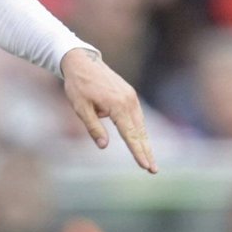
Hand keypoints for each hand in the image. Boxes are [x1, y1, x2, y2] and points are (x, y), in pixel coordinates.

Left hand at [61, 47, 156, 172]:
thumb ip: (93, 127)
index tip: (145, 165)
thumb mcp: (80, 108)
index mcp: (117, 105)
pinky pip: (137, 117)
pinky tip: (141, 141)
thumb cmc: (78, 85)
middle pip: (140, 132)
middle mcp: (128, 101)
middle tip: (153, 171)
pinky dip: (139, 130)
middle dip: (146, 152)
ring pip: (141, 125)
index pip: (129, 134)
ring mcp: (131, 97)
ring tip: (149, 160)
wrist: (82, 61)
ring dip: (145, 143)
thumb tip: (104, 146)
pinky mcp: (130, 94)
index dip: (137, 152)